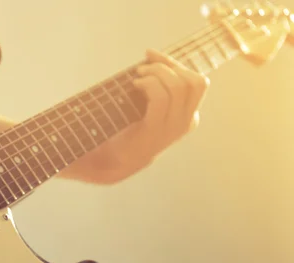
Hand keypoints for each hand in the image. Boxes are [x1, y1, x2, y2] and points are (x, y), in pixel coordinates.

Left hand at [109, 48, 209, 168]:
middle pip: (195, 82)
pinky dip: (149, 85)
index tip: (150, 54)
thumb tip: (152, 56)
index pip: (197, 82)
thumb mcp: (150, 105)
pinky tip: (135, 85)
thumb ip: (158, 86)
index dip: (174, 63)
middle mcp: (187, 122)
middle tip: (143, 68)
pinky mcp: (156, 131)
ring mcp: (173, 128)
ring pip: (179, 87)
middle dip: (168, 66)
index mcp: (189, 115)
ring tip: (138, 76)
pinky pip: (161, 98)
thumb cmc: (128, 128)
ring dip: (157, 73)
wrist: (114, 159)